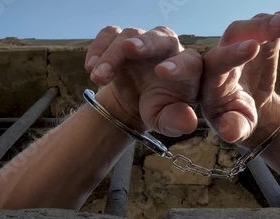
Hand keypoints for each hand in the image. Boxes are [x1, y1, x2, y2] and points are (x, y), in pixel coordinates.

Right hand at [85, 26, 202, 135]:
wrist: (136, 101)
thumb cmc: (158, 109)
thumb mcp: (167, 121)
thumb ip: (177, 121)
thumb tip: (187, 123)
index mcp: (188, 68)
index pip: (188, 62)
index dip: (177, 66)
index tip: (161, 72)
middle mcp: (169, 49)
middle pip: (161, 37)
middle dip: (146, 42)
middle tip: (129, 49)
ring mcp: (145, 41)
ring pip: (130, 35)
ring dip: (112, 55)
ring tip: (99, 78)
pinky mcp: (122, 40)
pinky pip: (110, 34)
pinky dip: (98, 47)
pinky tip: (90, 67)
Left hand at [201, 12, 279, 145]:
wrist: (246, 111)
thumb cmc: (235, 120)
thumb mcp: (235, 128)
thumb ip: (233, 128)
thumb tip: (231, 131)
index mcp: (213, 79)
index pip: (218, 61)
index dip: (233, 53)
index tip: (253, 48)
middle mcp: (224, 55)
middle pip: (237, 32)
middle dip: (261, 26)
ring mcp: (243, 45)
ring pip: (259, 24)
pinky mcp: (262, 41)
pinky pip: (277, 27)